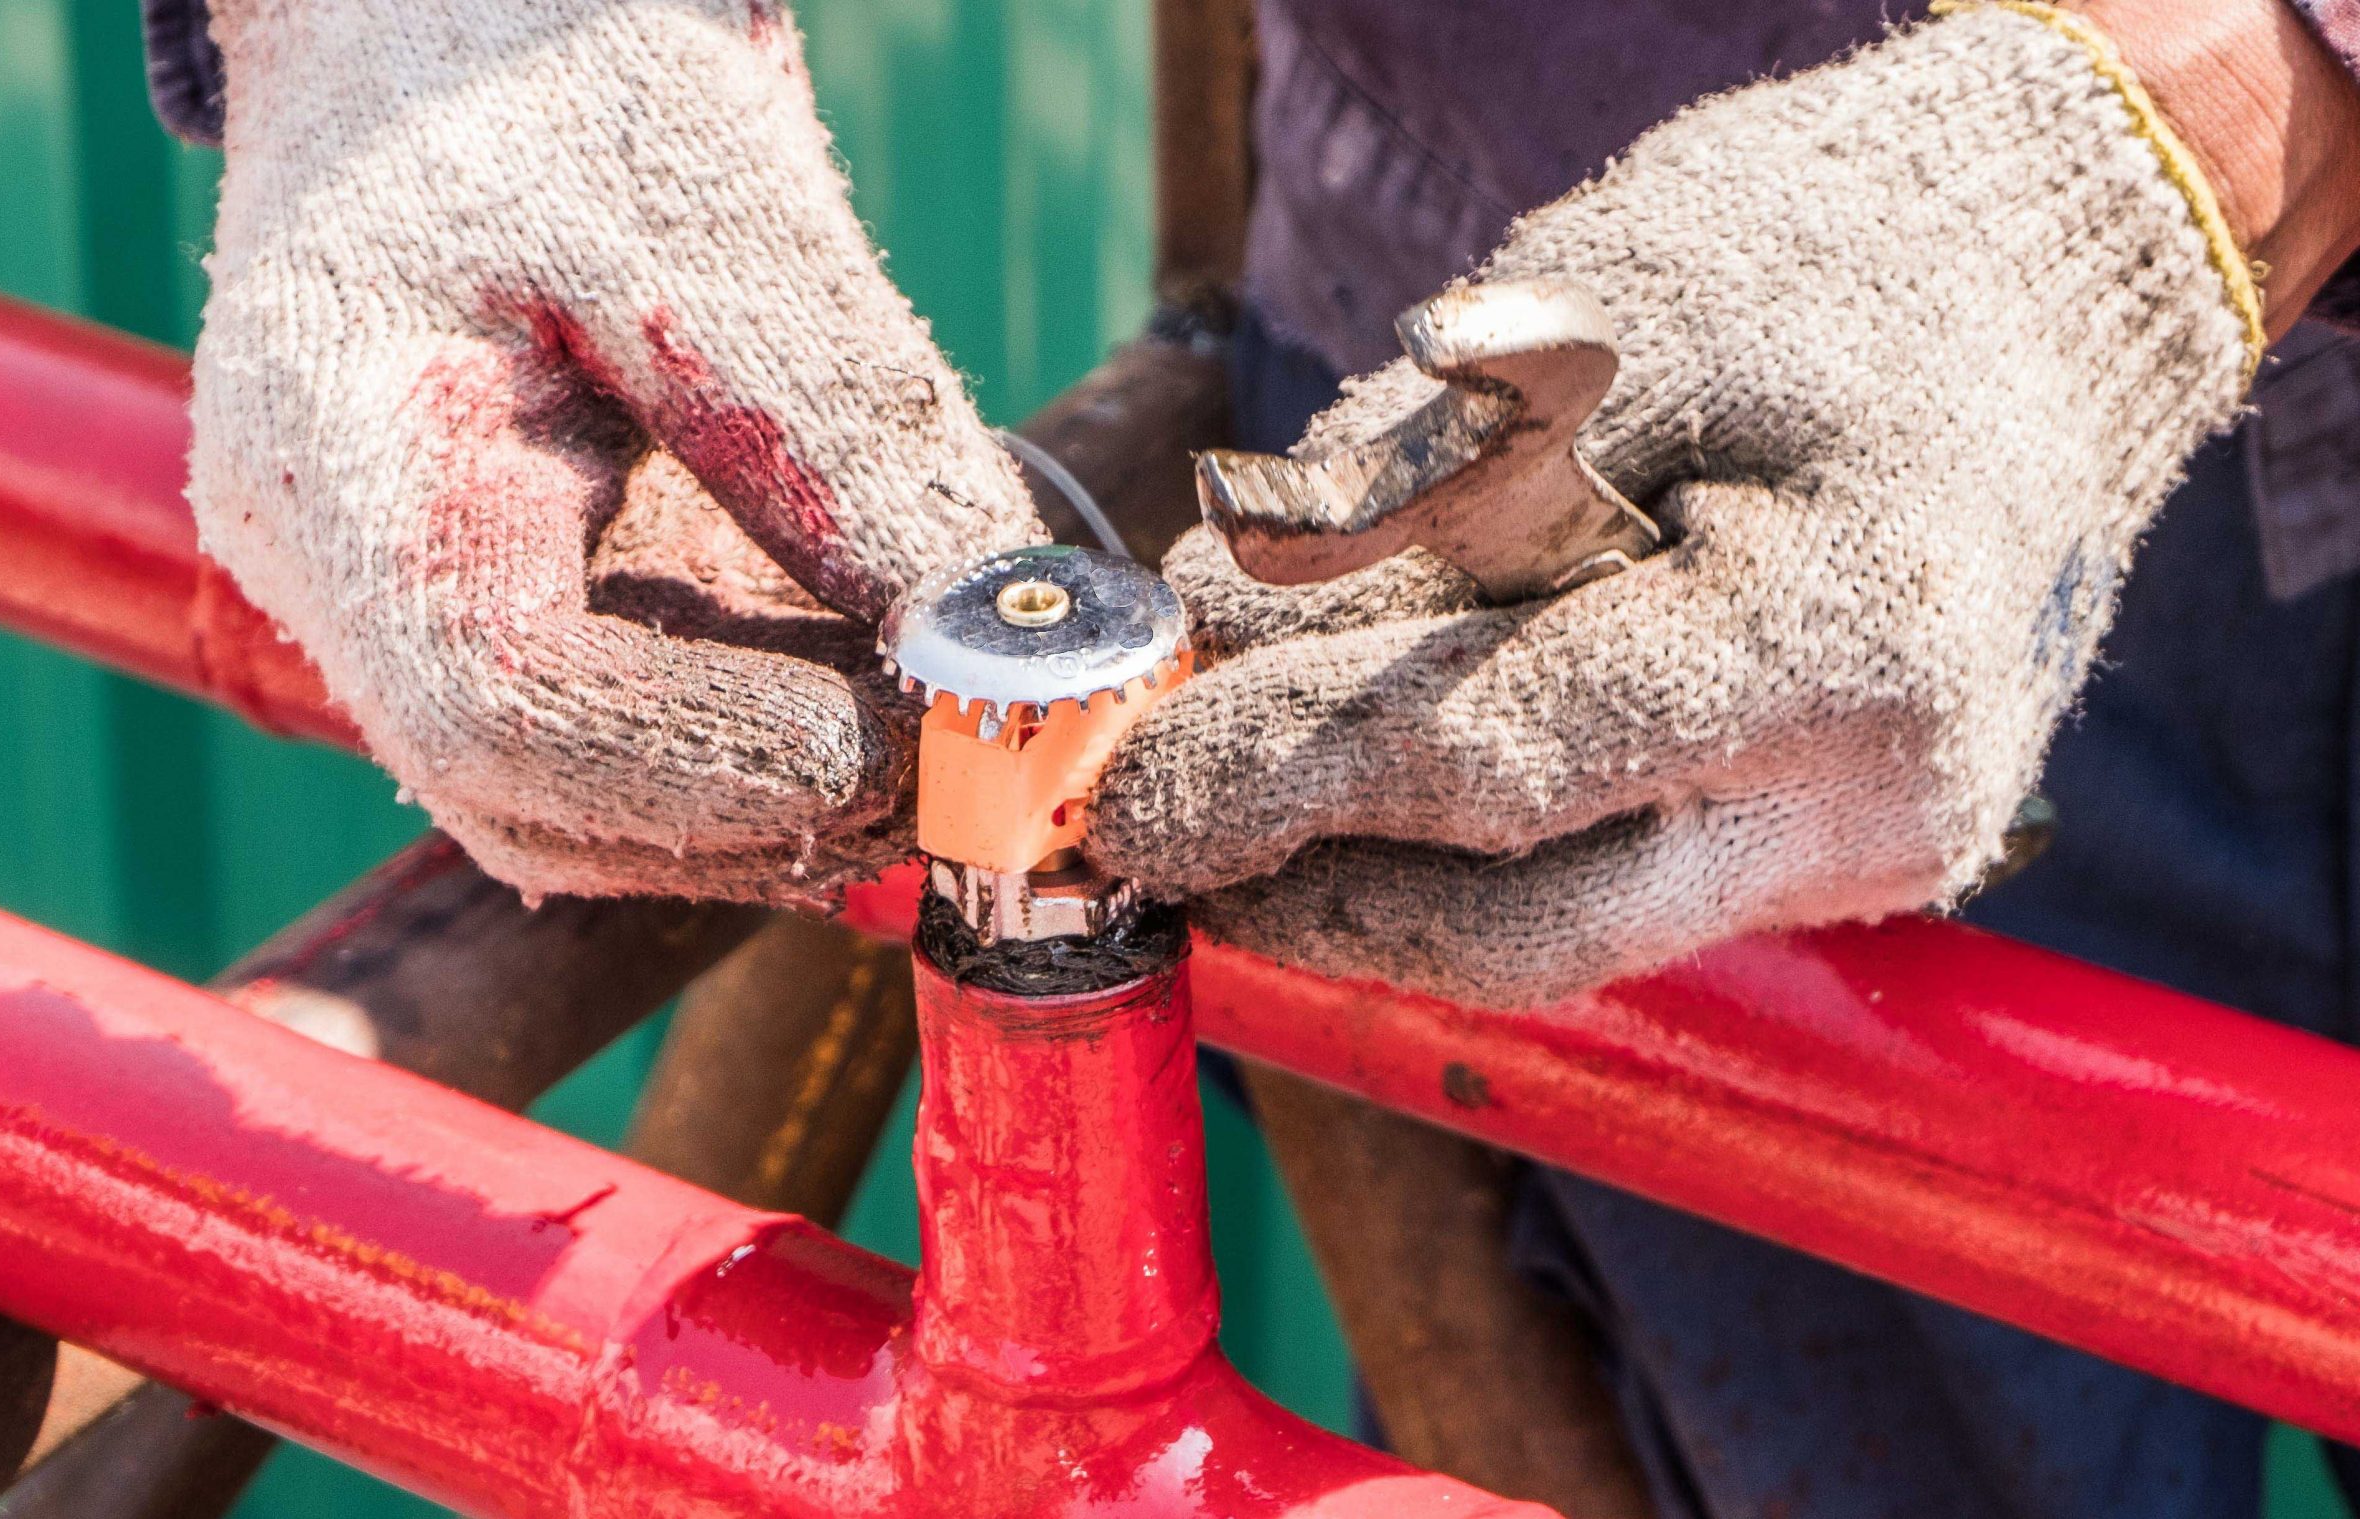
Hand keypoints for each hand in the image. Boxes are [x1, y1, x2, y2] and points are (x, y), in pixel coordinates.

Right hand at [189, 0, 1039, 904]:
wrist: (450, 15)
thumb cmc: (539, 56)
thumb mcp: (714, 202)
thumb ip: (844, 424)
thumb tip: (992, 627)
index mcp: (334, 453)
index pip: (497, 707)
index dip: (711, 760)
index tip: (897, 743)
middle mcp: (339, 566)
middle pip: (534, 799)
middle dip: (759, 813)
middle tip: (958, 770)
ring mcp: (408, 596)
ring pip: (583, 802)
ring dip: (772, 807)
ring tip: (943, 740)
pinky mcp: (500, 596)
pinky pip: (619, 736)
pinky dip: (758, 746)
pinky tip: (884, 702)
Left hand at [1089, 5, 2263, 1006]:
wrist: (2050, 289)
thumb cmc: (1838, 253)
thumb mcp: (1604, 318)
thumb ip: (1412, 493)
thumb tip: (1215, 625)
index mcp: (1844, 633)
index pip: (1497, 764)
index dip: (1281, 780)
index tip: (1122, 781)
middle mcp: (1874, 793)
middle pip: (1524, 927)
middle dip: (1302, 887)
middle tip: (1143, 825)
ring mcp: (1857, 846)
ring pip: (1555, 934)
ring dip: (1362, 884)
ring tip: (1222, 795)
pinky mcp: (1820, 850)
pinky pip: (1604, 889)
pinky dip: (1457, 851)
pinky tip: (1351, 782)